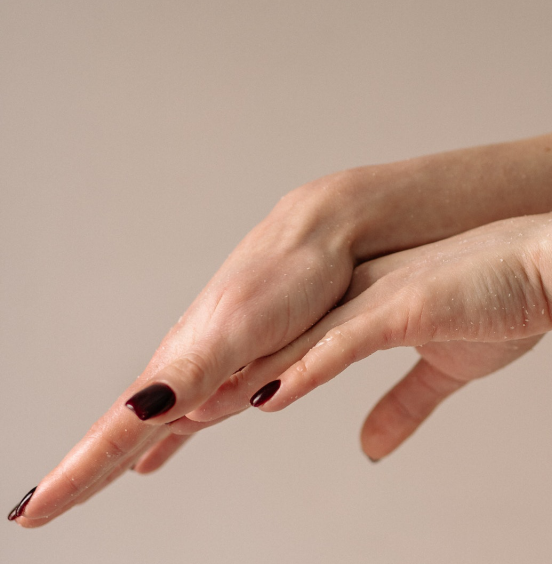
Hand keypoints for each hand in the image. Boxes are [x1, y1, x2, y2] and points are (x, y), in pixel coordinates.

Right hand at [12, 175, 363, 526]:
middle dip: (79, 476)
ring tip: (79, 491)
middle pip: (121, 437)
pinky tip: (152, 460)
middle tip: (33, 514)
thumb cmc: (285, 278)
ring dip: (110, 460)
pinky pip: (189, 418)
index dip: (74, 475)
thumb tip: (139, 411)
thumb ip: (192, 372)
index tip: (30, 513)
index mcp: (178, 366)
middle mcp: (185, 371)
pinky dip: (165, 443)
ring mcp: (208, 369)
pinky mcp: (238, 365)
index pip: (114, 433)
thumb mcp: (238, 330)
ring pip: (150, 430)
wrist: (321, 238)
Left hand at [189, 213, 551, 459]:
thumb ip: (404, 406)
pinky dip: (305, 371)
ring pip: (293, 347)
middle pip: (271, 350)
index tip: (191, 421)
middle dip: (214, 392)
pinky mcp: (406, 308)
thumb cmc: (508, 306)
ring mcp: (376, 301)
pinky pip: (345, 343)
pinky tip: (269, 397)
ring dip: (240, 384)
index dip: (236, 387)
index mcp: (359, 311)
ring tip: (186, 420)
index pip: (284, 354)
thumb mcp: (448, 370)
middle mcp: (353, 301)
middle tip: (156, 428)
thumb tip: (370, 448)